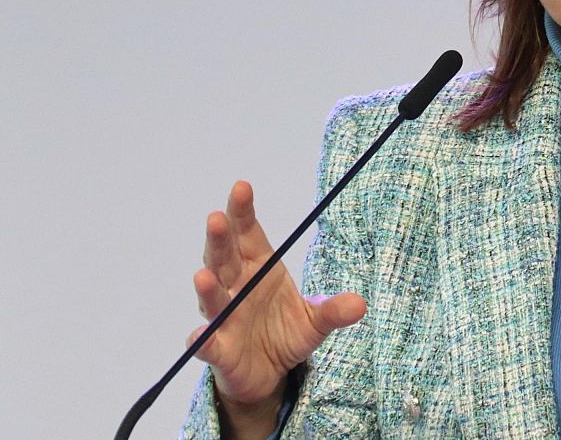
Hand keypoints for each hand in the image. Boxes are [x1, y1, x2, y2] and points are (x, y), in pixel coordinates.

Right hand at [190, 181, 366, 418]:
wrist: (269, 373)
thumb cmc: (285, 333)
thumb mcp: (315, 321)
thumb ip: (333, 310)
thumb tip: (360, 304)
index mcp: (259, 268)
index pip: (247, 234)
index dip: (242, 212)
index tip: (241, 188)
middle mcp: (236, 288)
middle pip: (223, 259)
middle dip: (220, 239)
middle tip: (216, 218)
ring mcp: (225, 318)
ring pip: (212, 298)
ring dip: (207, 287)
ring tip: (204, 275)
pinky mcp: (220, 351)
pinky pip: (210, 344)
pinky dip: (204, 339)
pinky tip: (200, 335)